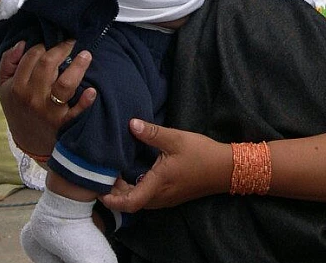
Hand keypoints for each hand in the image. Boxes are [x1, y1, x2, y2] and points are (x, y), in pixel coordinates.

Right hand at [0, 40, 96, 157]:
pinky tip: (92, 90)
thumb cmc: (18, 107)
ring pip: (65, 84)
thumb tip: (22, 43)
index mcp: (18, 86)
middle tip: (70, 42)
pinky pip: (76, 112)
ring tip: (86, 55)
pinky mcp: (64, 123)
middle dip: (61, 49)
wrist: (27, 141)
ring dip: (78, 67)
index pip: (32, 57)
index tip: (50, 42)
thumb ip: (8, 62)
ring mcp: (50, 111)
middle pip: (48, 65)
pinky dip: (85, 102)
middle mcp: (33, 97)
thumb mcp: (4, 86)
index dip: (43, 45)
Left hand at [99, 119, 231, 211]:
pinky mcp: (171, 196)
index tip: (98, 189)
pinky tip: (134, 174)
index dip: (111, 200)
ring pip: (139, 201)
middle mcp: (160, 196)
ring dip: (125, 191)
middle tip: (103, 174)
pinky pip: (148, 198)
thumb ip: (152, 133)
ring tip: (115, 173)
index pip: (129, 202)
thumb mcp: (176, 138)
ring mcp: (166, 198)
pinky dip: (136, 189)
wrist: (226, 169)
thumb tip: (130, 123)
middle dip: (115, 192)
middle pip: (130, 203)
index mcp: (158, 184)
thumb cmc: (202, 154)